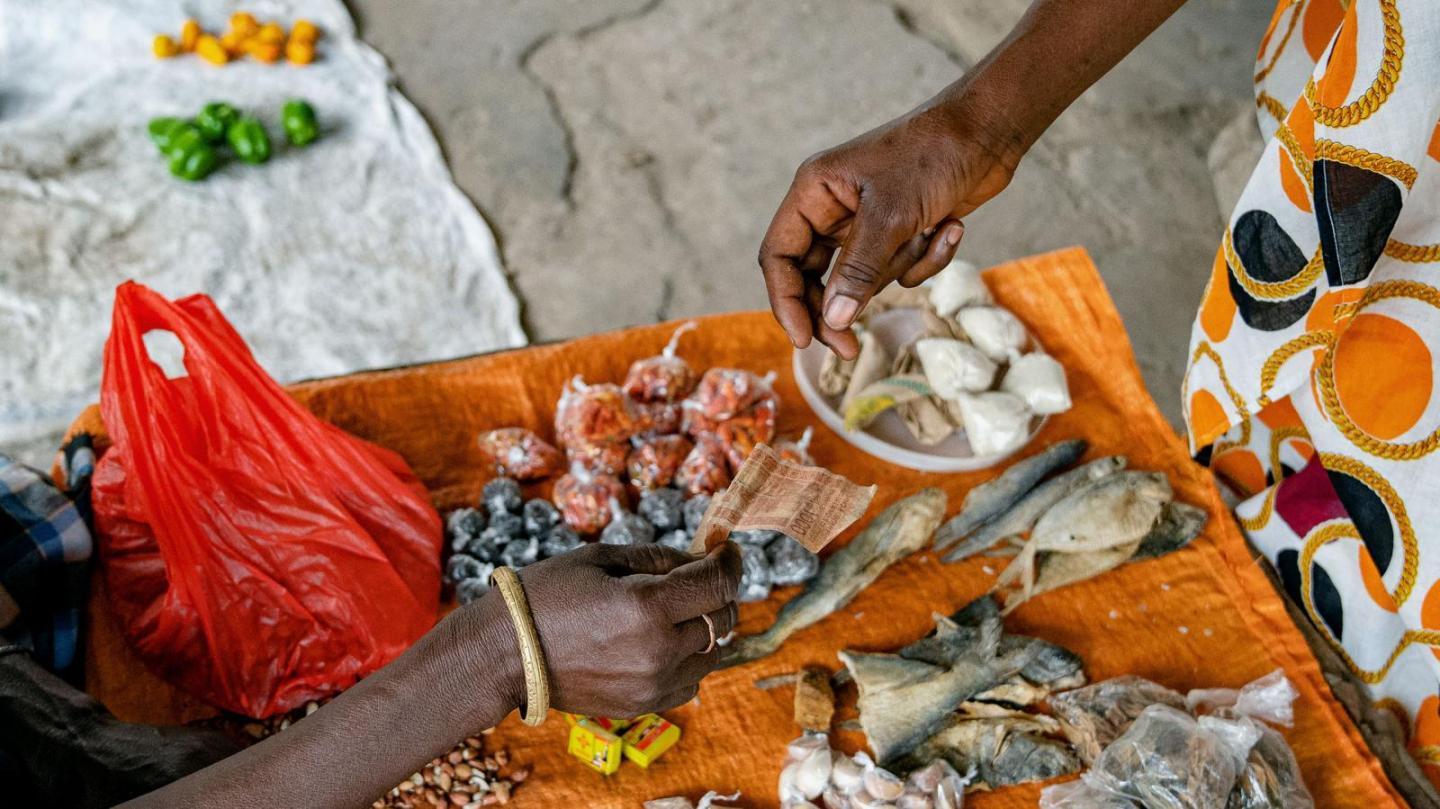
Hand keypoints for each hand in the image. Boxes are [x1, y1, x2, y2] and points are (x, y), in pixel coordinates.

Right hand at [515, 542, 742, 717]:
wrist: (504, 655)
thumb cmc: (546, 595)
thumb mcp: (601, 558)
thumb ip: (658, 558)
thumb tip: (699, 560)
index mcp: (647, 606)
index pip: (718, 583)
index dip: (729, 561)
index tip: (725, 550)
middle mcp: (658, 650)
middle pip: (722, 618)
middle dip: (717, 592)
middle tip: (698, 578)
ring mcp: (653, 684)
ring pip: (713, 653)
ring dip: (704, 627)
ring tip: (673, 612)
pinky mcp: (643, 706)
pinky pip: (691, 681)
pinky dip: (688, 659)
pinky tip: (660, 643)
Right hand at [759, 99, 1023, 358]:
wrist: (989, 131)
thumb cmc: (933, 156)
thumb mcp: (891, 216)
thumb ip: (858, 270)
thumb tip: (833, 320)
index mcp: (815, 192)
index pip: (779, 256)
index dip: (786, 301)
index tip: (805, 340)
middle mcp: (833, 208)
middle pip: (815, 276)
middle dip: (840, 307)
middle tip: (850, 348)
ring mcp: (866, 221)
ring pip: (864, 278)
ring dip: (902, 267)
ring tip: (930, 234)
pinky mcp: (899, 231)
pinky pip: (900, 268)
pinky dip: (926, 258)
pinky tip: (950, 227)